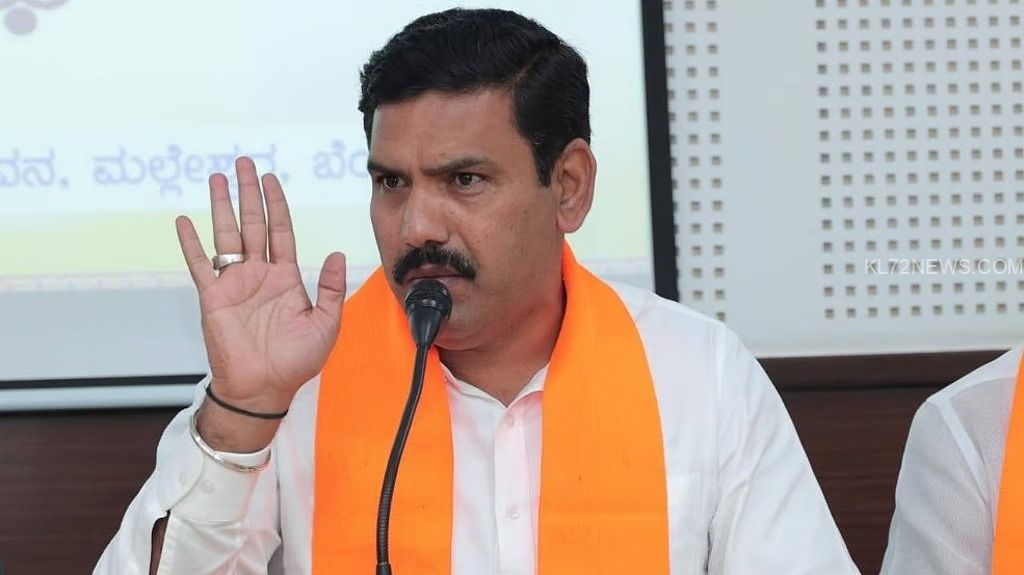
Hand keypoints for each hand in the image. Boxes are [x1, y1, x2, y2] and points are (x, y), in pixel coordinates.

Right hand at [176, 157, 345, 449]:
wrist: (265, 389)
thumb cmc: (297, 362)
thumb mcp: (327, 323)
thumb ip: (332, 288)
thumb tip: (339, 254)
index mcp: (287, 278)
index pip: (281, 231)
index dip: (276, 204)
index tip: (270, 179)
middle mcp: (259, 275)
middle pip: (253, 224)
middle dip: (248, 193)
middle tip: (243, 163)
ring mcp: (235, 284)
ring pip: (227, 236)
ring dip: (222, 206)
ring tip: (217, 178)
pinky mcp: (214, 298)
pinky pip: (200, 265)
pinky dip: (192, 243)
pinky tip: (185, 220)